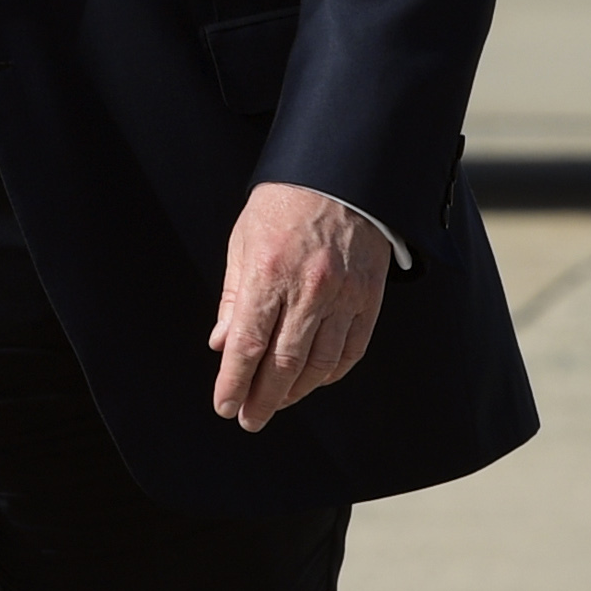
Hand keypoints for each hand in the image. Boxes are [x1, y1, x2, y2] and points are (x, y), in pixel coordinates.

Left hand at [208, 182, 390, 433]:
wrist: (342, 172)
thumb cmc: (285, 203)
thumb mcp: (244, 241)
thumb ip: (234, 297)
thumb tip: (221, 343)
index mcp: (270, 272)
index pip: (248, 344)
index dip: (234, 382)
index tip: (224, 406)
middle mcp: (309, 288)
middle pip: (283, 363)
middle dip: (262, 399)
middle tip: (249, 418)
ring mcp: (344, 294)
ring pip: (319, 364)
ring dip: (296, 391)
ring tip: (278, 402)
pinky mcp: (369, 296)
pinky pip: (352, 350)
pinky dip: (331, 373)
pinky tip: (315, 380)